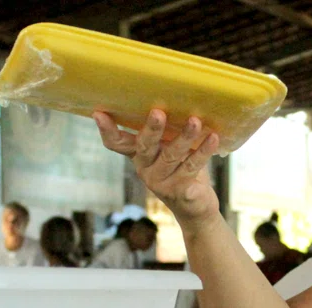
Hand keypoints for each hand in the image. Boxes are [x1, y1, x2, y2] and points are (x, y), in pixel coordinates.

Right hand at [94, 109, 221, 229]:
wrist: (195, 208)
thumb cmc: (180, 169)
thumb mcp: (166, 150)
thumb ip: (162, 132)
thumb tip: (167, 95)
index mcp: (139, 156)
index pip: (116, 143)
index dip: (107, 130)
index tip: (99, 113)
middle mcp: (146, 169)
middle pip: (146, 146)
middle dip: (152, 129)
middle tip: (158, 112)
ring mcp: (163, 182)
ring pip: (173, 155)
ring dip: (184, 137)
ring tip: (195, 121)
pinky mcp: (183, 191)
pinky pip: (193, 167)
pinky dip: (204, 152)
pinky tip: (212, 138)